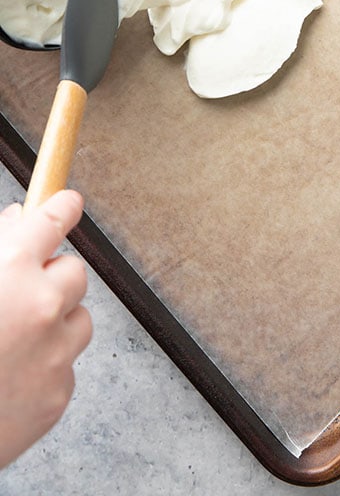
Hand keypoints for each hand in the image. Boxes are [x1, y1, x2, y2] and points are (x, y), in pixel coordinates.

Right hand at [0, 190, 91, 468]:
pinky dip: (44, 364)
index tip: (66, 202)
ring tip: (7, 340)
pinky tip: (6, 376)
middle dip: (49, 276)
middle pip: (73, 271)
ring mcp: (56, 353)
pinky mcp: (60, 393)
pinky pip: (64, 364)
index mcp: (10, 273)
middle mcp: (43, 308)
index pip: (53, 222)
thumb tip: (19, 221)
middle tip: (18, 289)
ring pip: (76, 319)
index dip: (60, 208)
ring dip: (52, 321)